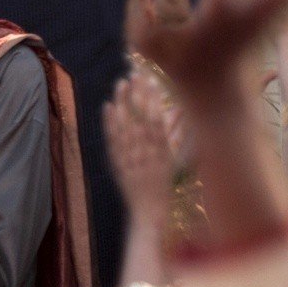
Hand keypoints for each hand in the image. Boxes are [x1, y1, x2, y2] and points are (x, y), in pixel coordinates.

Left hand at [103, 71, 178, 223]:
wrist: (151, 212)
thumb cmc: (168, 185)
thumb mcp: (179, 160)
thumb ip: (178, 135)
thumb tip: (180, 110)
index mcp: (164, 152)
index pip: (158, 120)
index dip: (154, 99)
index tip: (152, 80)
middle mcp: (146, 153)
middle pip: (140, 118)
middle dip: (137, 95)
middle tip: (134, 74)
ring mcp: (131, 158)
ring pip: (125, 126)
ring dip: (122, 103)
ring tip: (121, 83)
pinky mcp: (119, 164)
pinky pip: (113, 140)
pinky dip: (109, 123)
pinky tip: (108, 106)